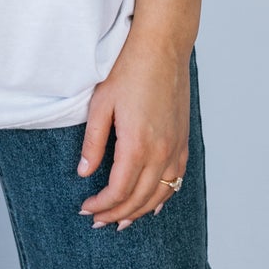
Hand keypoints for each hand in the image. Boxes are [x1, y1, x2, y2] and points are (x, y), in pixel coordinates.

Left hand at [76, 30, 190, 229]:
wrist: (162, 47)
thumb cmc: (129, 69)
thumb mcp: (101, 104)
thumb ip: (93, 142)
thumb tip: (84, 172)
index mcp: (137, 144)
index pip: (118, 191)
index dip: (101, 205)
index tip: (85, 208)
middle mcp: (161, 152)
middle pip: (139, 199)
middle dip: (117, 214)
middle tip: (98, 221)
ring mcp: (175, 147)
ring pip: (160, 194)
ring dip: (140, 211)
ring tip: (121, 221)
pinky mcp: (183, 140)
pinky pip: (176, 179)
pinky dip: (163, 196)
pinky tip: (152, 203)